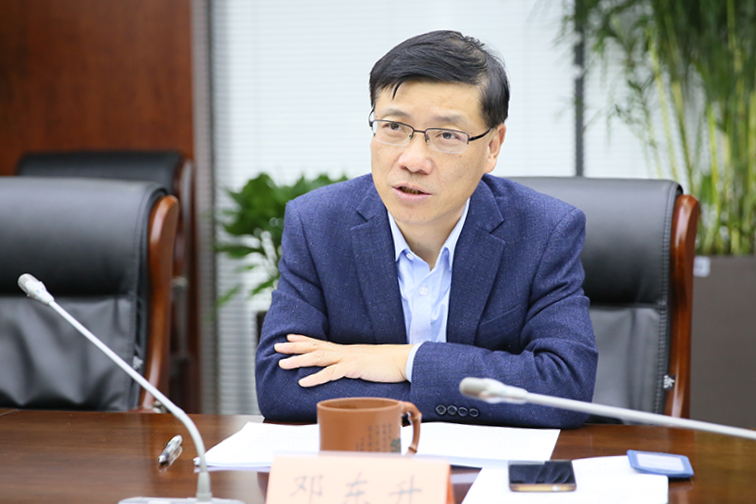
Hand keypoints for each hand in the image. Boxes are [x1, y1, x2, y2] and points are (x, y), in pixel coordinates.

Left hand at [274, 334, 412, 386]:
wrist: (404, 360)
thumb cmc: (388, 364)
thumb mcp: (366, 363)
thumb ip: (354, 365)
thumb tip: (347, 370)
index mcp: (346, 350)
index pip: (321, 342)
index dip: (304, 340)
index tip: (289, 338)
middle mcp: (344, 351)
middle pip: (315, 347)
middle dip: (294, 348)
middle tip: (277, 347)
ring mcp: (348, 358)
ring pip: (318, 357)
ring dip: (299, 360)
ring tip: (282, 364)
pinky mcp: (354, 368)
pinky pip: (331, 373)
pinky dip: (316, 377)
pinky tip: (303, 382)